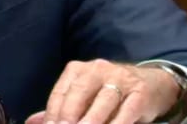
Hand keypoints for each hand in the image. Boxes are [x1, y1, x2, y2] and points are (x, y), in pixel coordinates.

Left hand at [25, 59, 181, 123]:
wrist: (153, 83)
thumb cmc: (110, 91)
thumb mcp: (85, 95)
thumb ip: (61, 108)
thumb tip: (33, 122)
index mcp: (78, 70)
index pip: (61, 92)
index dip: (52, 112)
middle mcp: (98, 70)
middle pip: (79, 93)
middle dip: (69, 115)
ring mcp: (121, 79)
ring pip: (103, 102)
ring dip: (92, 121)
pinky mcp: (140, 93)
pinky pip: (126, 112)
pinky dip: (117, 123)